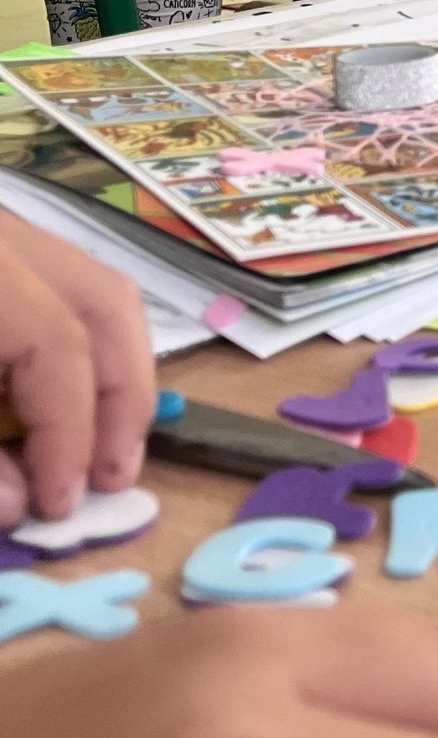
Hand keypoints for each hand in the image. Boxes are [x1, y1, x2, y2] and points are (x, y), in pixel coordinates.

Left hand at [0, 212, 153, 526]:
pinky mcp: (3, 247)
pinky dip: (83, 345)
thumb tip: (20, 504)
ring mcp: (8, 231)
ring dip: (118, 370)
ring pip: (98, 285)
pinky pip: (65, 285)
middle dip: (125, 397)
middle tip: (111, 477)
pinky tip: (66, 398)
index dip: (70, 433)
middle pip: (106, 302)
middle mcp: (6, 238)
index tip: (58, 506)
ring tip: (105, 443)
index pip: (57, 345)